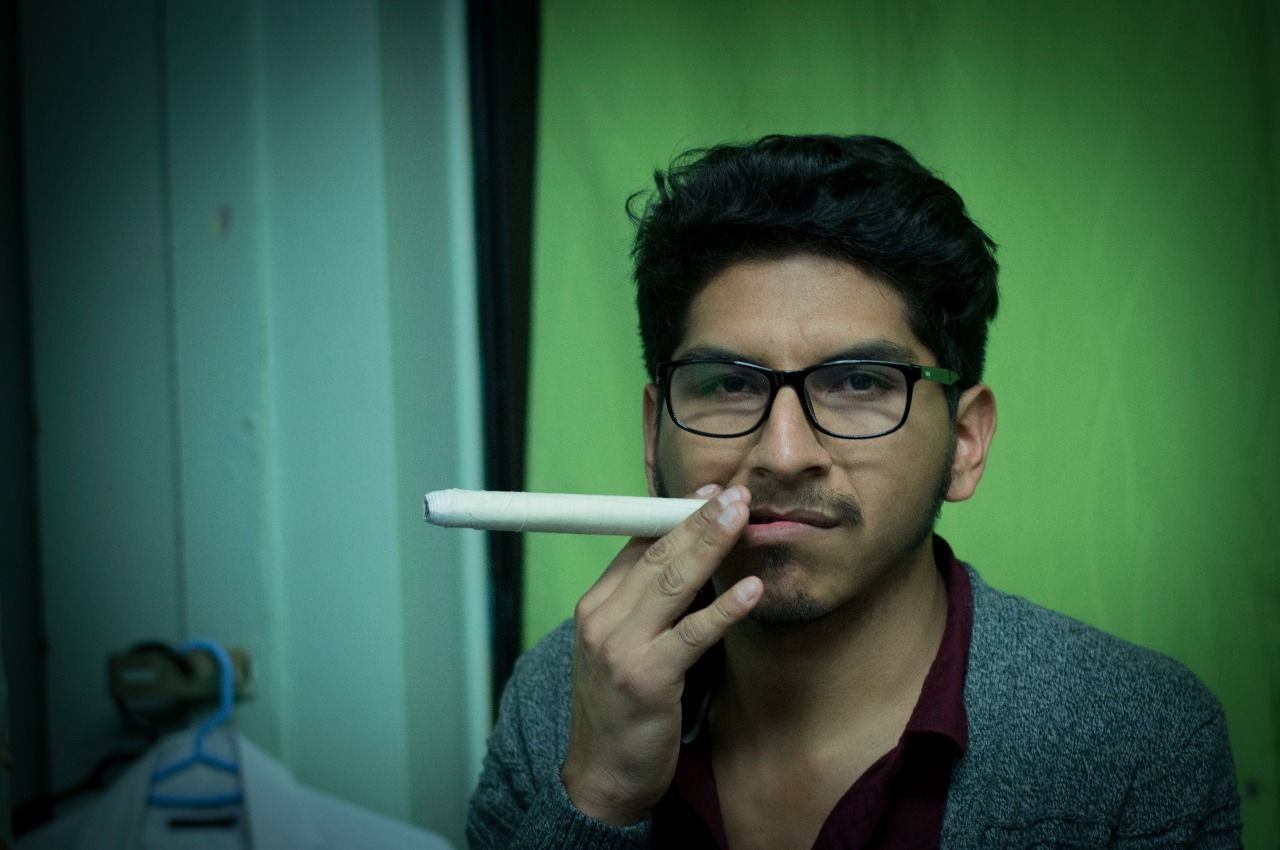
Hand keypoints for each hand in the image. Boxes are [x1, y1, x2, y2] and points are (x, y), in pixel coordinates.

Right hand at [560, 484, 761, 824]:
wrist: (601, 777)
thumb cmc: (623, 709)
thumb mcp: (623, 646)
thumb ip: (648, 605)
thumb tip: (693, 557)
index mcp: (595, 605)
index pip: (637, 545)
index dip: (674, 514)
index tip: (709, 492)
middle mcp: (601, 619)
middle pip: (656, 555)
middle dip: (698, 519)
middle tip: (735, 494)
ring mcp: (621, 648)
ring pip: (672, 583)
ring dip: (710, 545)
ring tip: (742, 518)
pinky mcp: (647, 679)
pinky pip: (692, 635)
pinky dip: (723, 609)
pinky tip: (751, 590)